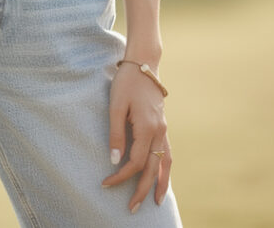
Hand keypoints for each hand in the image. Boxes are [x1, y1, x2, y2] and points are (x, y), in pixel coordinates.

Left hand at [101, 61, 171, 212]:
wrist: (144, 65)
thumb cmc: (126, 83)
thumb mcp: (115, 106)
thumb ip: (116, 134)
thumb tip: (115, 161)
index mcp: (147, 128)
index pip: (135, 162)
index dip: (121, 176)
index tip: (105, 183)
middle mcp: (159, 132)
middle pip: (152, 168)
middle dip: (142, 190)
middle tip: (132, 208)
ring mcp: (164, 130)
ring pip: (165, 163)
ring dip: (160, 183)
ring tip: (156, 201)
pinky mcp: (163, 127)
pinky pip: (167, 153)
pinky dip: (165, 168)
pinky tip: (161, 177)